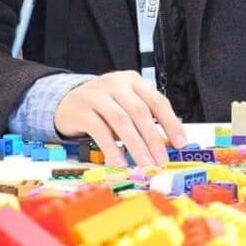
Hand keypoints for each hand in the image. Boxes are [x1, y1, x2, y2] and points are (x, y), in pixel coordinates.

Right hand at [53, 70, 185, 165]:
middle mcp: (116, 84)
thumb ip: (142, 118)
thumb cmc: (101, 106)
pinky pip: (100, 131)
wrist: (64, 101)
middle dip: (154, 139)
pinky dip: (112, 149)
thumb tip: (165, 145)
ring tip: (145, 165)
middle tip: (162, 160)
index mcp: (132, 81)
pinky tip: (119, 163)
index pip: (157, 101)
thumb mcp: (124, 104)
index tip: (180, 143)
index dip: (171, 123)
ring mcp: (97, 95)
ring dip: (136, 146)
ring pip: (122, 121)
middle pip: (140, 112)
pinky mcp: (81, 110)